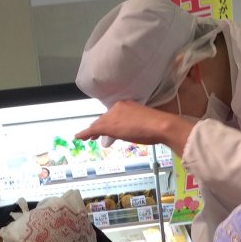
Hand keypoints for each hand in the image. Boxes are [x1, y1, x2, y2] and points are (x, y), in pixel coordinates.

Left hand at [75, 100, 193, 153]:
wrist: (160, 125)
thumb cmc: (158, 126)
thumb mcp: (144, 123)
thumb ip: (135, 125)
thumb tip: (132, 132)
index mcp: (127, 104)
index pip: (113, 114)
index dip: (107, 122)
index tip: (105, 128)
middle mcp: (117, 107)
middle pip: (104, 119)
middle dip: (98, 127)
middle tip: (92, 134)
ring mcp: (113, 116)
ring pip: (98, 124)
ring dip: (91, 131)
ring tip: (85, 137)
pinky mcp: (109, 125)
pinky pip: (93, 129)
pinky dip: (84, 133)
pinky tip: (79, 137)